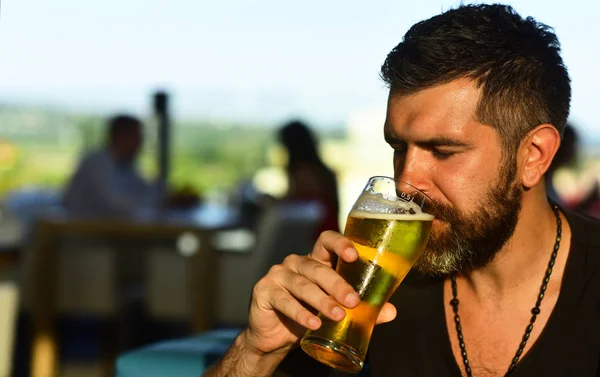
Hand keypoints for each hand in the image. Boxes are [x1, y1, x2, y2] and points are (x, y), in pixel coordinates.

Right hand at [242, 230, 397, 355]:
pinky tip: (313, 324)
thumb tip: (391, 311)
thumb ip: (361, 310)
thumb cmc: (307, 316)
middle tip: (352, 300)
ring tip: (338, 315)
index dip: (339, 243)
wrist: (273, 337)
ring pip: (302, 284)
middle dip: (337, 284)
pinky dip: (300, 313)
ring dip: (321, 301)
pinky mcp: (264, 291)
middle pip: (317, 267)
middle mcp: (296, 263)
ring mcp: (278, 275)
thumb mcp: (335, 310)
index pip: (326, 241)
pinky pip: (284, 300)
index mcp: (315, 261)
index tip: (354, 255)